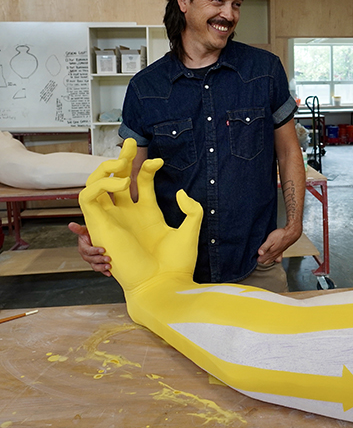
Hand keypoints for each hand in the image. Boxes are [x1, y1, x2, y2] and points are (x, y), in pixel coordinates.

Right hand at [67, 222, 111, 275]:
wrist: (93, 238)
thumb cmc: (89, 234)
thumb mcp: (84, 231)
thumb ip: (78, 229)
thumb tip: (70, 224)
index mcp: (83, 248)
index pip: (88, 251)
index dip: (95, 251)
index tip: (103, 250)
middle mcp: (86, 256)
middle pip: (92, 260)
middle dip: (100, 260)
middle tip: (108, 258)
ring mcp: (91, 260)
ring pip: (95, 266)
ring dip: (102, 267)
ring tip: (109, 266)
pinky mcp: (97, 264)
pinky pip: (100, 269)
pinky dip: (104, 272)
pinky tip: (109, 273)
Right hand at [79, 139, 202, 292]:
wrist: (163, 285)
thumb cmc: (176, 265)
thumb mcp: (190, 230)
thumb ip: (192, 209)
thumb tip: (179, 192)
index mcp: (147, 214)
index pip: (141, 182)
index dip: (147, 168)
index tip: (159, 162)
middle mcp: (127, 215)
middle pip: (116, 178)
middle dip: (121, 158)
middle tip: (130, 142)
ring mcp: (112, 219)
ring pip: (96, 184)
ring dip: (105, 168)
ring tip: (121, 163)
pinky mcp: (99, 225)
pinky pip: (87, 197)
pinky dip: (99, 183)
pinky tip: (120, 182)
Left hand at [257, 227, 300, 264]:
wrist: (291, 234)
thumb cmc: (280, 235)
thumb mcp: (270, 239)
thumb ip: (264, 247)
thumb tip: (259, 253)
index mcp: (270, 253)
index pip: (261, 260)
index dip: (257, 258)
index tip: (254, 255)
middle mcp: (274, 255)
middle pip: (265, 262)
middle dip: (261, 260)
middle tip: (257, 256)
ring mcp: (278, 254)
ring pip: (271, 261)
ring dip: (266, 260)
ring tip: (263, 257)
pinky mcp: (281, 252)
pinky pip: (277, 259)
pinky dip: (274, 259)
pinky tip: (272, 256)